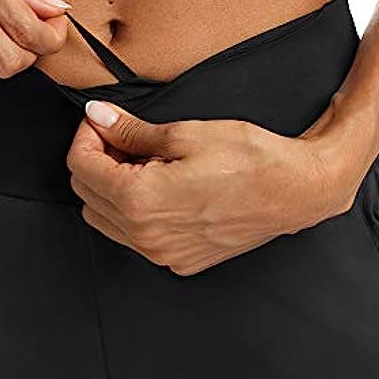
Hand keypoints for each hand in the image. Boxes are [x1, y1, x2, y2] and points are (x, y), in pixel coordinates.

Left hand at [66, 100, 359, 275]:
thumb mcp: (185, 133)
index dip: (86, 136)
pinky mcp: (178, 261)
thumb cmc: (250, 158)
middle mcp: (146, 236)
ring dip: (108, 187)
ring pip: (104, 219)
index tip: (101, 121)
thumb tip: (97, 117)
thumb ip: (130, 130)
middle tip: (119, 136)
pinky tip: (158, 187)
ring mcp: (162, 254)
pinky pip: (133, 237)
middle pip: (86, 194)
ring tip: (140, 162)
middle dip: (94, 160)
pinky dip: (131, 211)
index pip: (81, 167)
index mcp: (141, 201)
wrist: (297, 191)